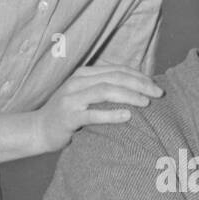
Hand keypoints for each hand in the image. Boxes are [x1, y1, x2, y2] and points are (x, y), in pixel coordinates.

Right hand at [33, 66, 162, 152]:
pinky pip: (92, 114)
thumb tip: (138, 89)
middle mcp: (78, 81)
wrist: (39, 129)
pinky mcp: (68, 116)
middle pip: (115, 77)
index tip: (156, 85)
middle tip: (159, 93)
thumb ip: (105, 88)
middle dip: (140, 84)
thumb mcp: (86, 95)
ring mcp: (71, 98)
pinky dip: (111, 114)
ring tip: (147, 103)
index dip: (139, 75)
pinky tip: (128, 116)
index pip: (117, 69)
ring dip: (129, 95)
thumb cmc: (69, 114)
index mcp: (85, 73)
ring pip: (105, 91)